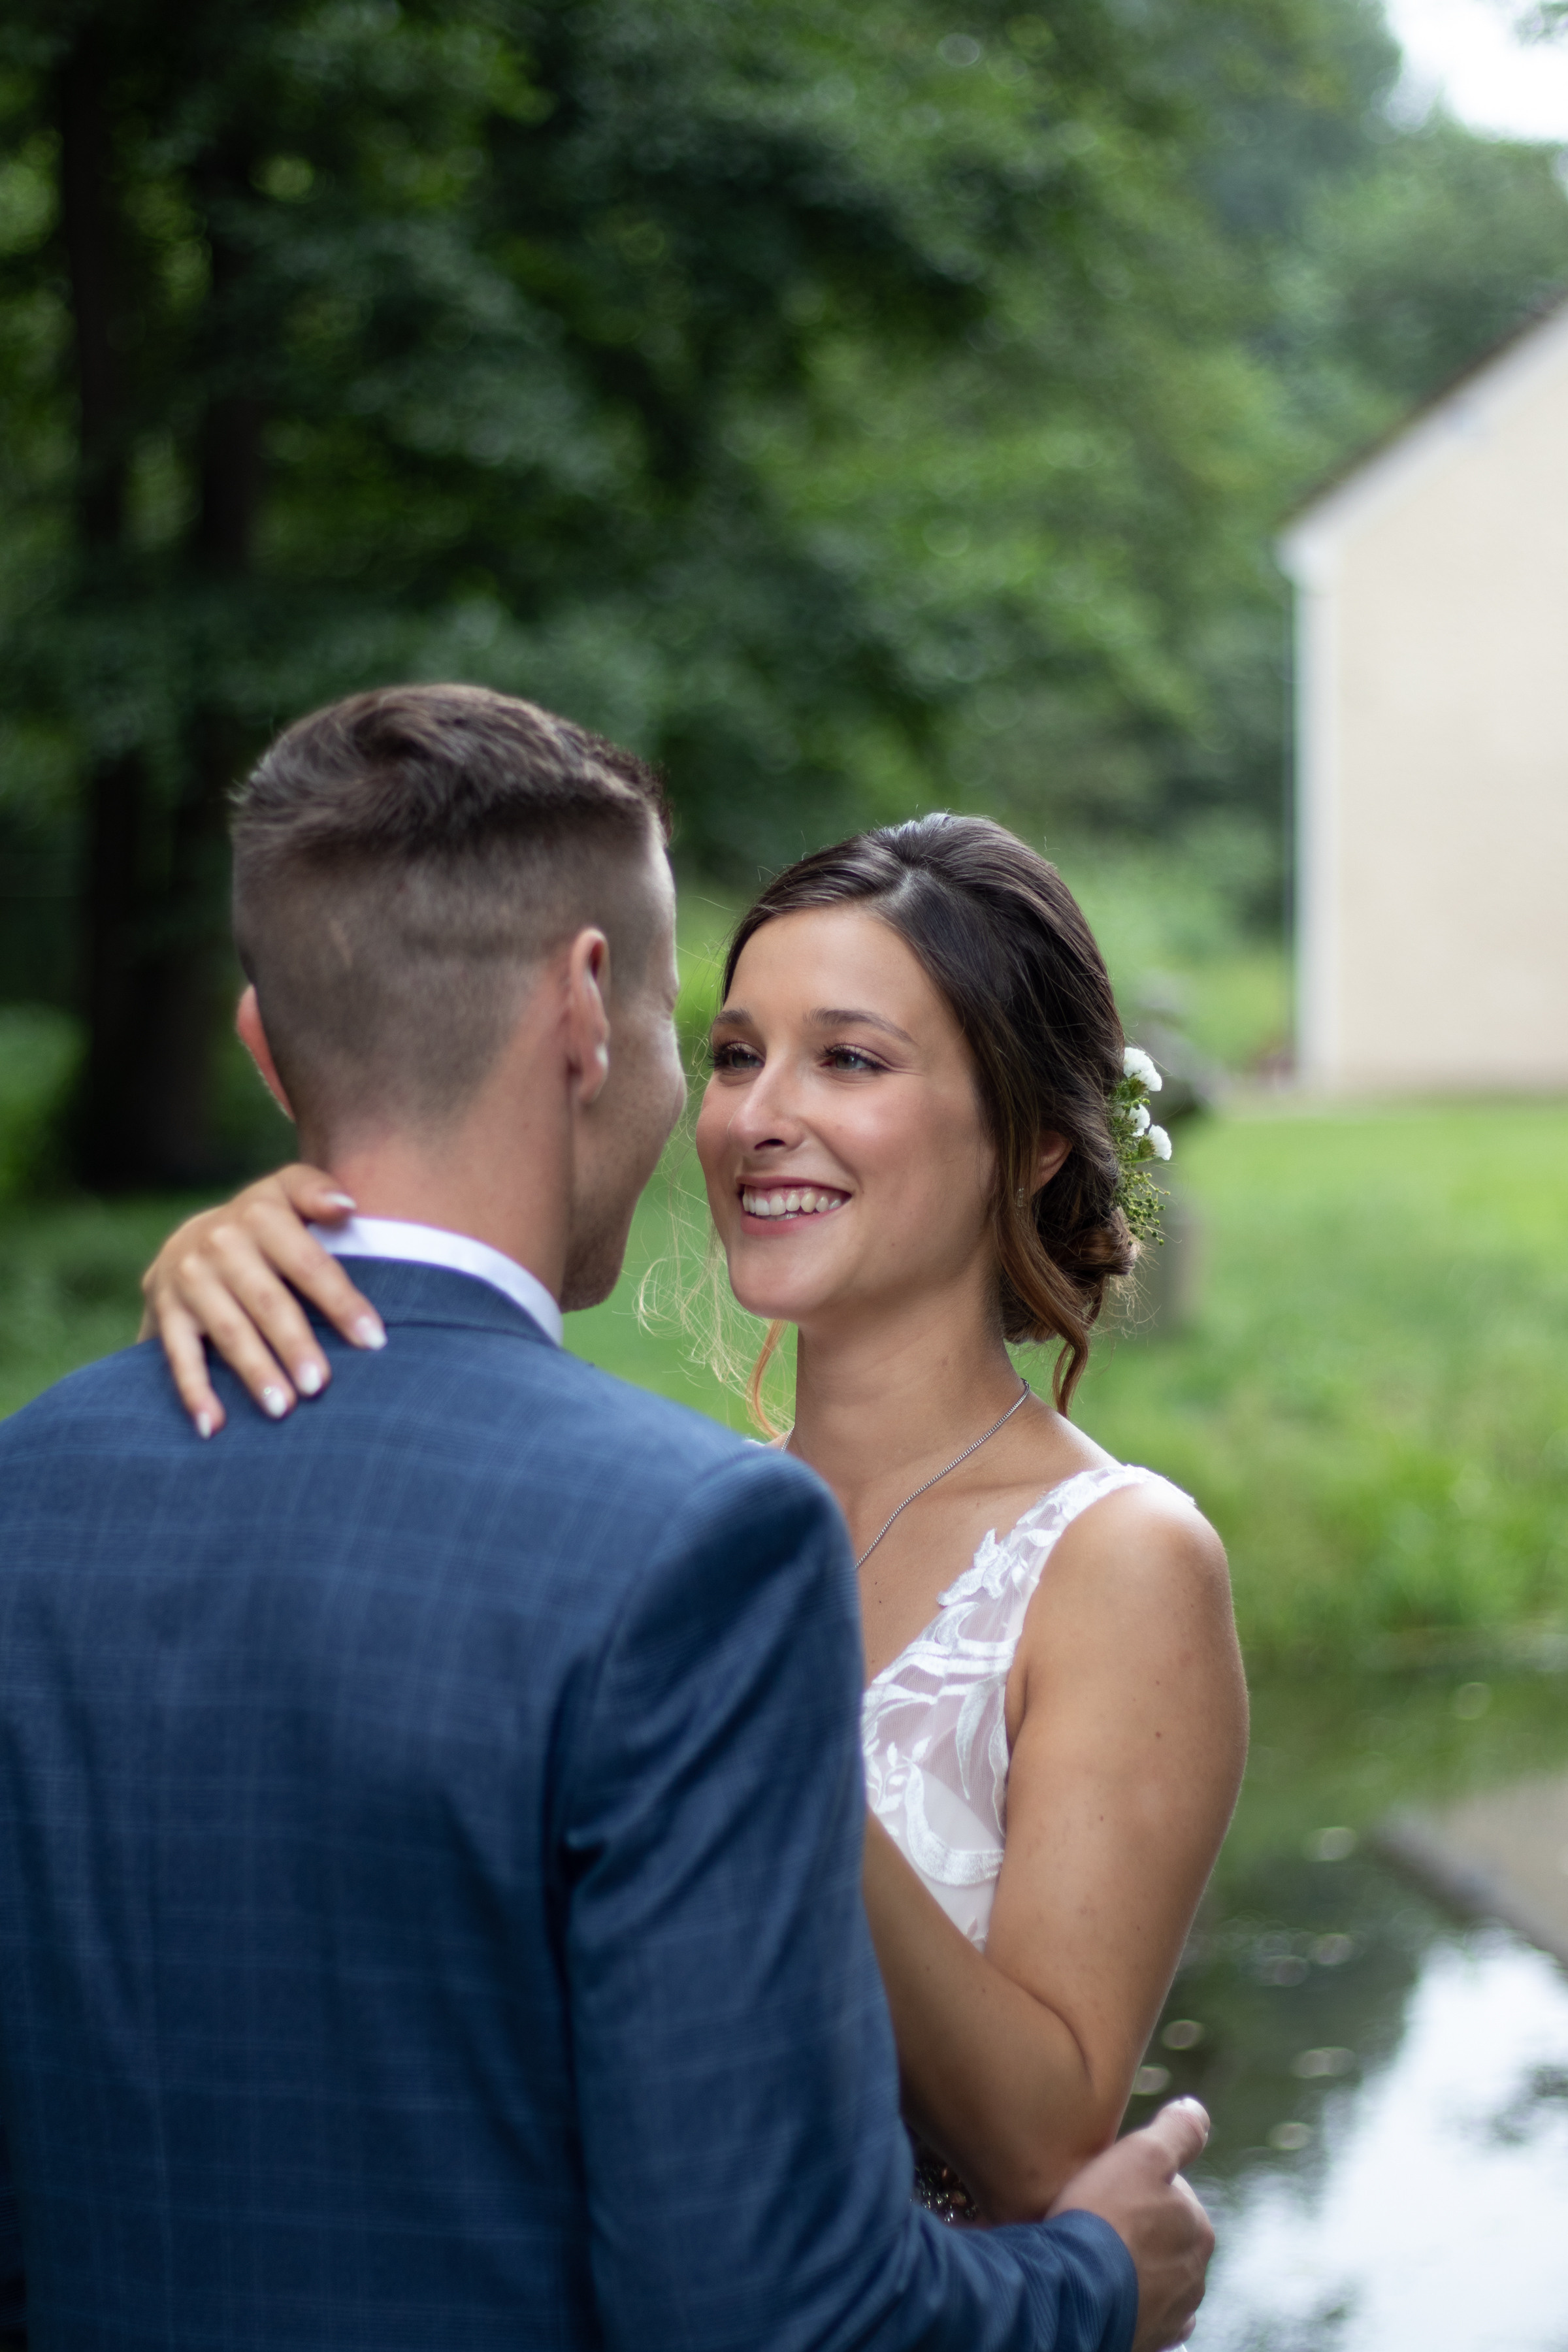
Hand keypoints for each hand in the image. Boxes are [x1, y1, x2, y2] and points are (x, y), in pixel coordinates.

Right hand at [139, 1165, 385, 1435]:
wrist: (193, 1235)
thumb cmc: (266, 1224)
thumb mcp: (287, 1191)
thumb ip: (315, 1191)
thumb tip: (347, 1206)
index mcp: (261, 1215)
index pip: (309, 1264)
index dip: (342, 1302)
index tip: (374, 1340)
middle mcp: (220, 1244)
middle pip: (268, 1301)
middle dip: (295, 1344)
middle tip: (321, 1385)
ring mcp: (189, 1279)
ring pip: (227, 1330)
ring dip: (254, 1371)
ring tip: (283, 1408)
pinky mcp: (165, 1310)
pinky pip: (179, 1356)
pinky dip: (194, 1392)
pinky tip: (213, 1426)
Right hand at [1049, 2099, 1213, 2351]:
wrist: (1073, 2293)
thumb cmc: (1105, 2218)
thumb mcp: (1142, 2154)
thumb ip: (1177, 2132)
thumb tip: (1197, 2111)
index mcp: (1199, 2229)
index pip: (1173, 2193)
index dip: (1137, 2182)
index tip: (1108, 2184)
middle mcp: (1195, 2275)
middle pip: (1165, 2237)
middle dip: (1139, 2226)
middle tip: (1097, 2217)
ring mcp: (1172, 2313)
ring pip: (1156, 2277)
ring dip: (1134, 2267)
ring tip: (1095, 2256)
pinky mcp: (1148, 2341)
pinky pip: (1144, 2315)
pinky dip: (1131, 2303)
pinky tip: (1108, 2290)